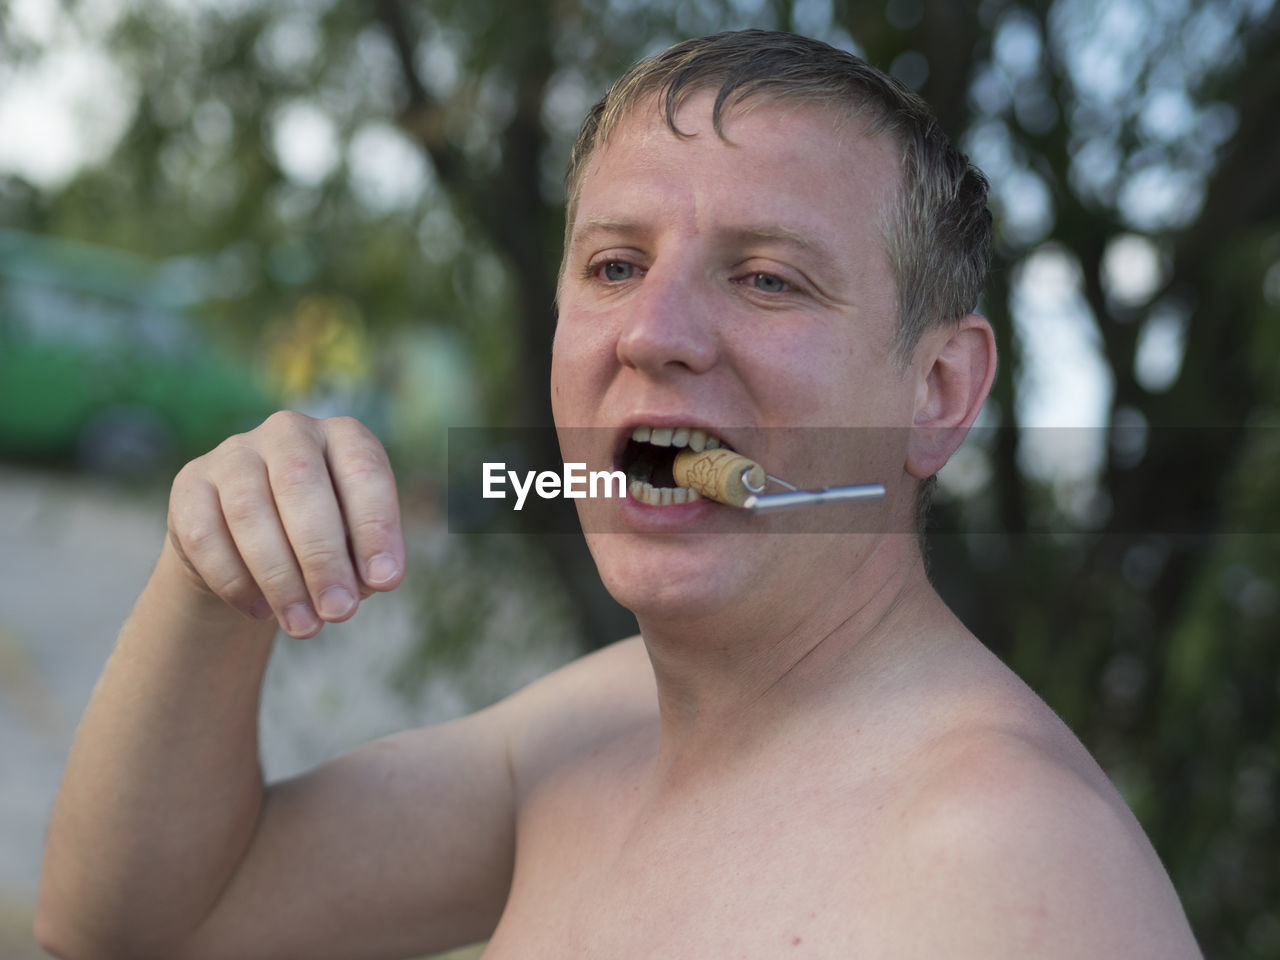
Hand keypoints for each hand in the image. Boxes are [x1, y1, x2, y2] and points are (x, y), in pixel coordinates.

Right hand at [166, 411, 404, 637]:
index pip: (364, 470)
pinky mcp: (190, 484)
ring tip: (304, 625)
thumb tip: (360, 588)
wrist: (253, 544)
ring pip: (249, 511)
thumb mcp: (355, 546)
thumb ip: (362, 562)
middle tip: (340, 612)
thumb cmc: (324, 541)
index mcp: (344, 436)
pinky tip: (261, 611)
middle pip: (301, 485)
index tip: (384, 582)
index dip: (376, 527)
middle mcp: (289, 432)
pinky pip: (204, 534)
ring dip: (280, 578)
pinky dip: (235, 581)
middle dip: (323, 557)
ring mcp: (234, 453)